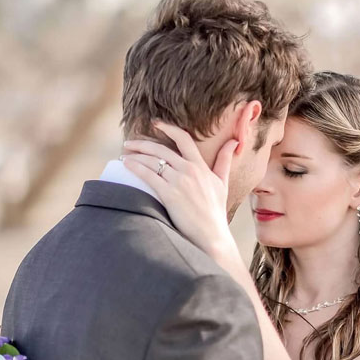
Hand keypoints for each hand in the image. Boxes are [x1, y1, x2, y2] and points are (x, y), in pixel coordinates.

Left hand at [122, 122, 238, 257]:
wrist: (212, 235)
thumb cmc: (216, 211)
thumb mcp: (222, 183)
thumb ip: (225, 160)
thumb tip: (234, 142)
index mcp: (200, 166)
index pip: (183, 139)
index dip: (168, 128)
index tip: (155, 124)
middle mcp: (189, 170)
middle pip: (161, 149)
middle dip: (142, 144)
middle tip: (129, 143)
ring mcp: (179, 182)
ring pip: (153, 161)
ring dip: (135, 155)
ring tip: (124, 155)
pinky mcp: (169, 194)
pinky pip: (149, 176)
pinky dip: (135, 168)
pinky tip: (126, 164)